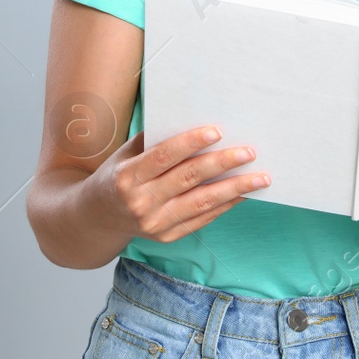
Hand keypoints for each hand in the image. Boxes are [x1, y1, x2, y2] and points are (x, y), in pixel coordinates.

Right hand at [89, 126, 270, 243]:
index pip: (164, 156)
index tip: (218, 131)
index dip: (191, 142)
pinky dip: (226, 205)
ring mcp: (155, 224)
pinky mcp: (168, 237)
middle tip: (249, 151)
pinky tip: (244, 193)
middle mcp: (141, 203)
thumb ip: (155, 141)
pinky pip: (203, 218)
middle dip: (222, 163)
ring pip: (202, 202)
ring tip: (261, 178)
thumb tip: (195, 120)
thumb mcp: (126, 154)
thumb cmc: (117, 176)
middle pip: (188, 179)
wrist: (97, 218)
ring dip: (235, 189)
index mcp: (128, 177)